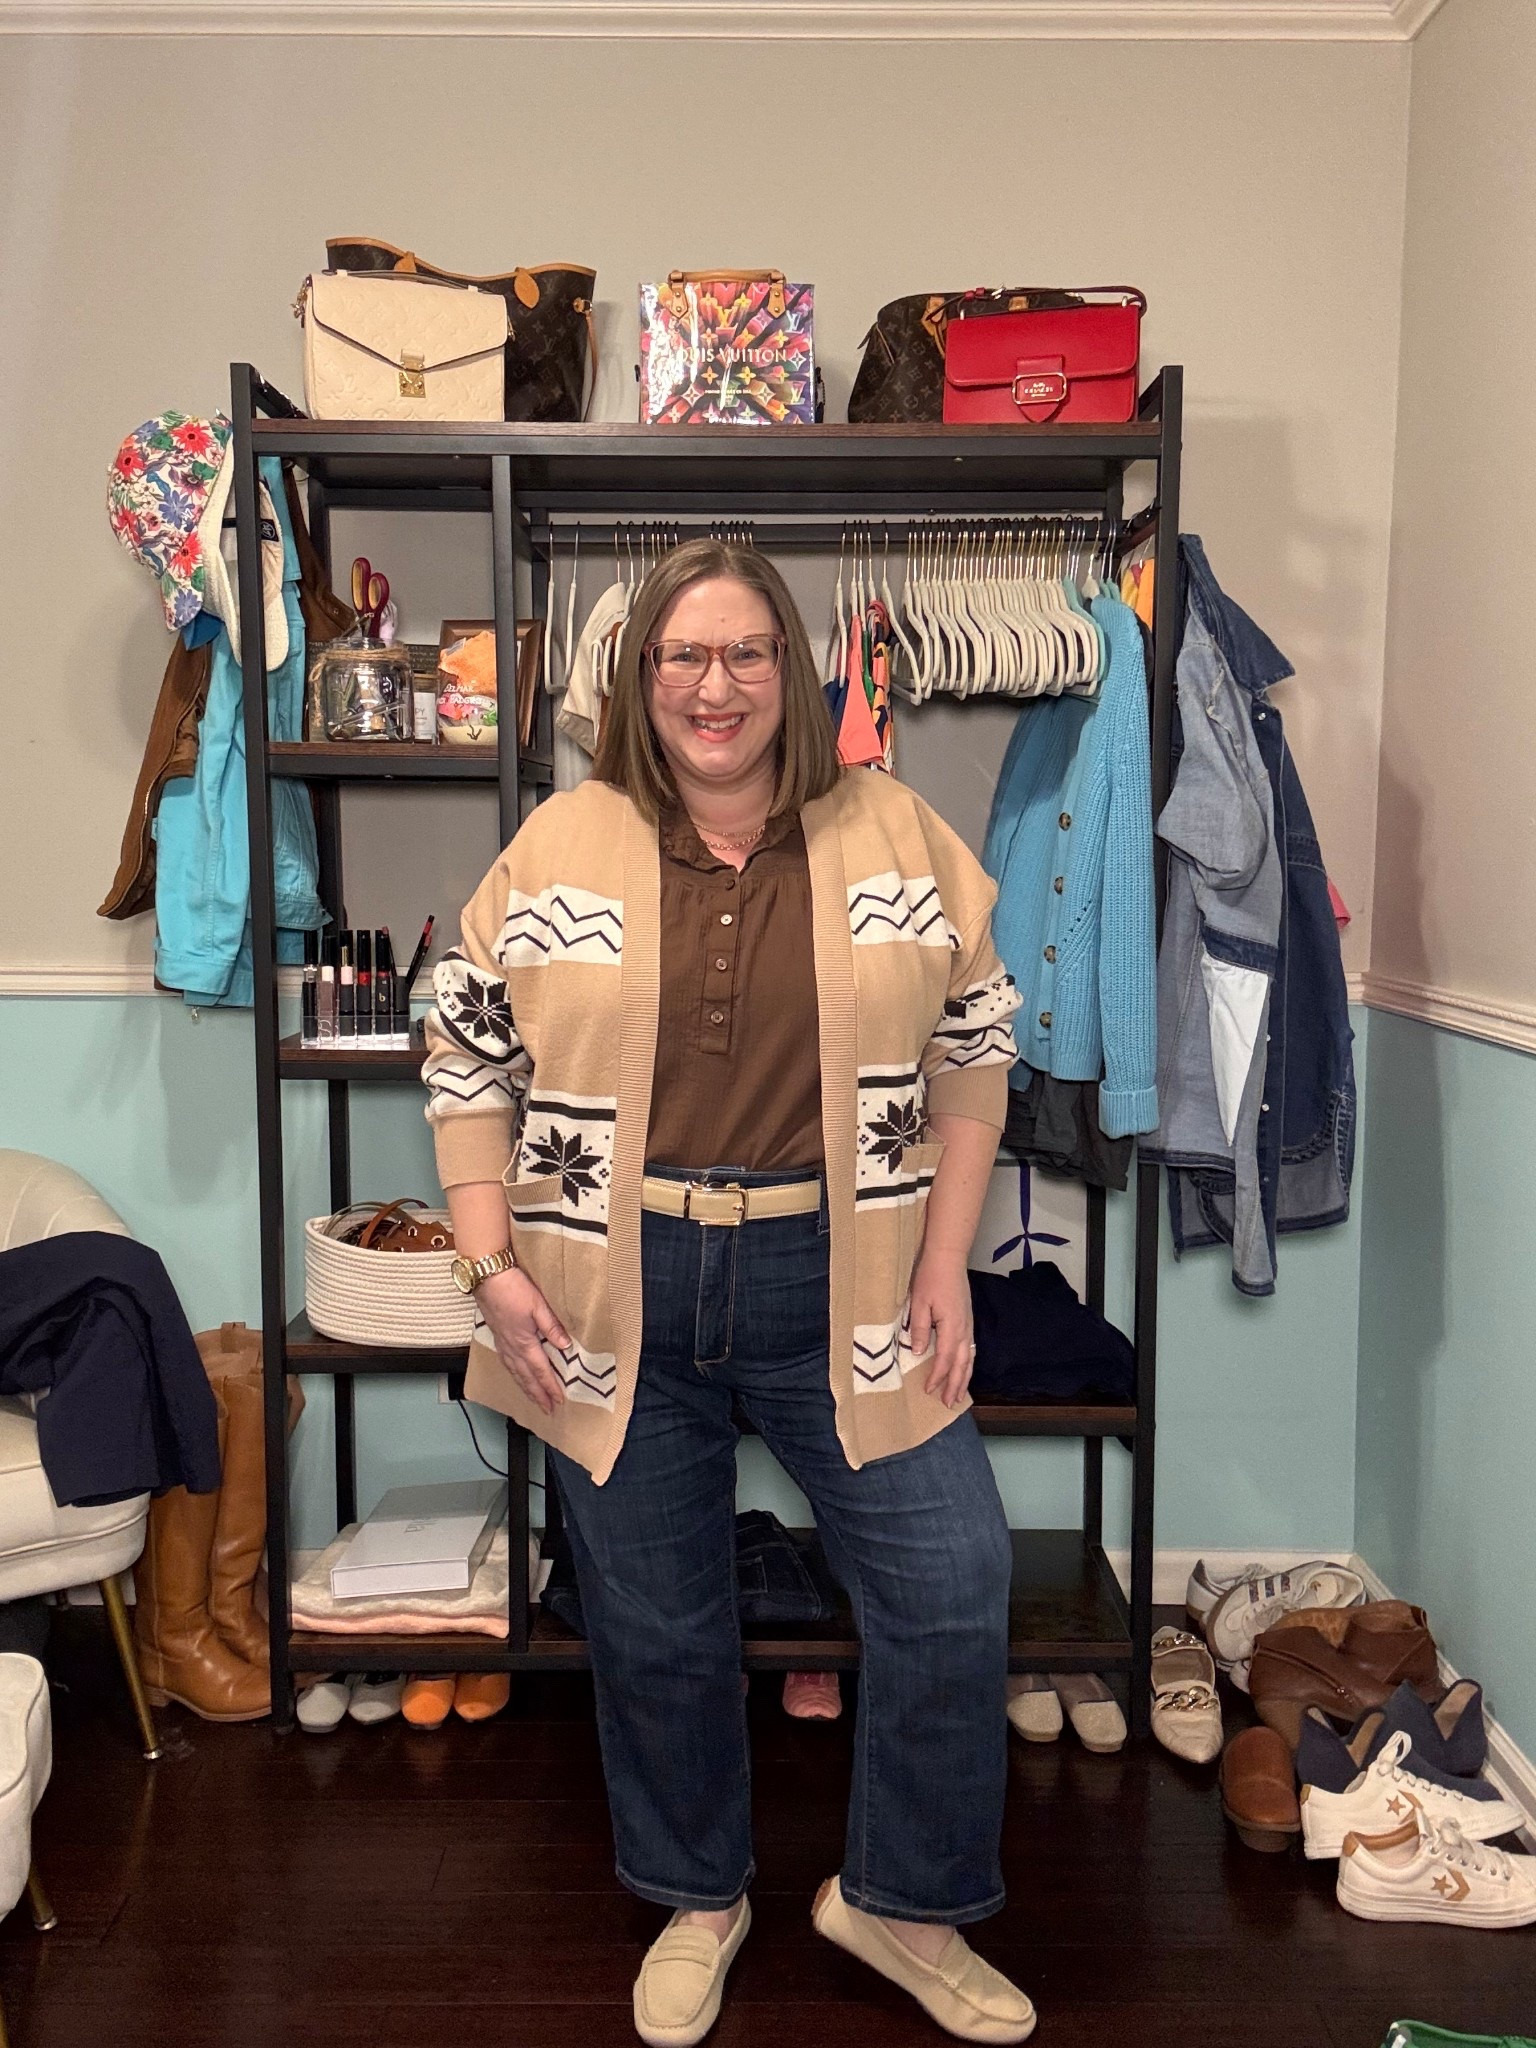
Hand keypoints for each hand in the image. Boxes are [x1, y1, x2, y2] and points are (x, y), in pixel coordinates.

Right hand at [475, 1265, 570, 1415]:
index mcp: (524, 1343)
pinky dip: (514, 1375)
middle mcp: (511, 1348)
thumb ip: (552, 1327)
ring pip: (515, 1373)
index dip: (550, 1387)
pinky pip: (506, 1363)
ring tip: (533, 1399)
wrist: (487, 1277)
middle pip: (526, 1378)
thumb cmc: (513, 1289)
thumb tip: (565, 1346)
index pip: (540, 1371)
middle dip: (538, 1395)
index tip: (558, 1401)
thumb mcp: (539, 1306)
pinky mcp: (497, 1336)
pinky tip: (516, 1375)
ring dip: (525, 1388)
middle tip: (547, 1410)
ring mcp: (502, 1343)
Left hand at [908, 1251, 974, 1409]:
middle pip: (962, 1364)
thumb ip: (919, 1328)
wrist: (948, 1257)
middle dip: (955, 1385)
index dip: (937, 1377)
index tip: (928, 1391)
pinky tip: (963, 1369)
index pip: (944, 1359)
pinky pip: (970, 1349)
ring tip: (959, 1395)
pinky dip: (967, 1364)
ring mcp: (969, 1324)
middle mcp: (964, 1329)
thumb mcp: (918, 1302)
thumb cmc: (930, 1277)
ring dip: (964, 1378)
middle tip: (949, 1404)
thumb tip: (919, 1352)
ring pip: (969, 1358)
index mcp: (951, 1326)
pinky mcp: (968, 1319)